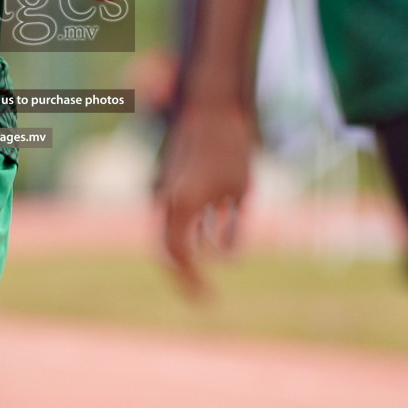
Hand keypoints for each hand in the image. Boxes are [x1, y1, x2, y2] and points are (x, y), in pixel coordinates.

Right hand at [156, 99, 256, 298]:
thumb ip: (233, 228)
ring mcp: (166, 190)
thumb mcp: (241, 192)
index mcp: (181, 204)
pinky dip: (189, 234)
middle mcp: (167, 199)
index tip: (208, 299)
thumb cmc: (231, 148)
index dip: (191, 281)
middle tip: (202, 296)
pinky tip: (211, 240)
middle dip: (184, 275)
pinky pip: (176, 217)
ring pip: (169, 233)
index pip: (178, 256)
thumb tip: (226, 258)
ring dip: (186, 254)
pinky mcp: (172, 181)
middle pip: (166, 249)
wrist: (213, 107)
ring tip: (208, 272)